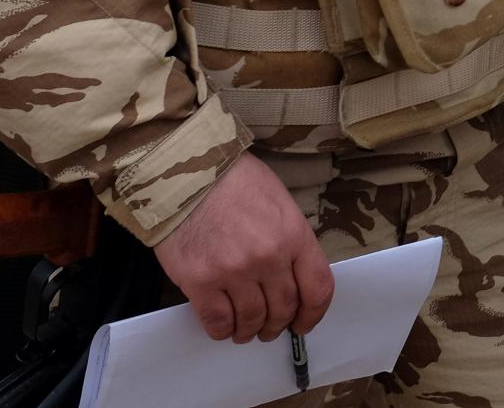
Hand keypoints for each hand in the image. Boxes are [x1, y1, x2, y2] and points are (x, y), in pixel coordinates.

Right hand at [155, 154, 334, 343]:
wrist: (186, 172)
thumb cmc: (233, 180)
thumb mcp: (278, 202)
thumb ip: (290, 240)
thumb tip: (292, 276)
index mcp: (294, 235)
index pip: (318, 288)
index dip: (313, 313)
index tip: (304, 323)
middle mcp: (269, 257)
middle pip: (284, 308)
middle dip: (279, 324)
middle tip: (270, 327)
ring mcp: (234, 272)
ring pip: (252, 320)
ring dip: (251, 331)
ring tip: (245, 329)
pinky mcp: (200, 282)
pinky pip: (218, 322)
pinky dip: (223, 330)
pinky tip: (223, 326)